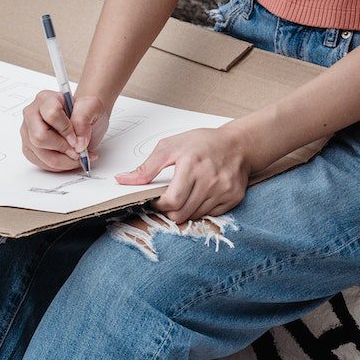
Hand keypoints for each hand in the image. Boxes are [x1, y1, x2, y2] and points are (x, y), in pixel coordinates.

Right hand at [21, 92, 109, 171]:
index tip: (78, 138)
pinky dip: (59, 166)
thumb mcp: (92, 107)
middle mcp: (32, 114)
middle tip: (77, 151)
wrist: (83, 118)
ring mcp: (28, 132)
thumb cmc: (84, 111)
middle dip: (62, 149)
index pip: (51, 115)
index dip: (66, 130)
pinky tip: (69, 159)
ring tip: (77, 157)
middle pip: (39, 137)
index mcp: (45, 99)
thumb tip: (78, 142)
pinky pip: (41, 163)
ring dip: (63, 161)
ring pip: (40, 154)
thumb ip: (84, 119)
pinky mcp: (29, 147)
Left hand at [115, 127, 253, 222]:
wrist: (238, 144)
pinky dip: (201, 209)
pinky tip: (201, 195)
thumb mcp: (170, 146)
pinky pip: (211, 215)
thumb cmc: (202, 143)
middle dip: (169, 211)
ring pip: (194, 217)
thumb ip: (146, 167)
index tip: (155, 200)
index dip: (158, 205)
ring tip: (186, 195)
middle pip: (181, 214)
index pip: (171, 201)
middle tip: (168, 199)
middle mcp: (210, 179)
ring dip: (185, 211)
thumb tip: (121, 180)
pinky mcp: (233, 197)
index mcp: (191, 165)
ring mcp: (224, 190)